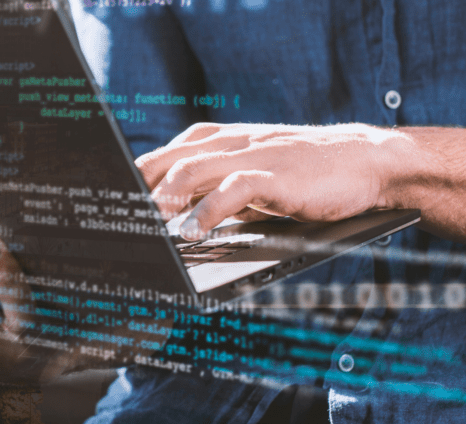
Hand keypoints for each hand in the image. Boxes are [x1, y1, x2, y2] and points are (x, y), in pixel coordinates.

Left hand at [137, 123, 416, 239]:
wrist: (366, 161)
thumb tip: (169, 218)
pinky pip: (232, 189)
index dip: (130, 182)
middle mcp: (226, 143)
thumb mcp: (246, 178)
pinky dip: (208, 211)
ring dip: (163, 201)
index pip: (159, 157)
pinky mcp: (275, 175)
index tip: (107, 208)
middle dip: (136, 192)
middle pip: (165, 162)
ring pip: (191, 171)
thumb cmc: (301, 174)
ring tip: (146, 226)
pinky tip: (194, 232)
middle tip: (115, 222)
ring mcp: (250, 156)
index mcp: (214, 141)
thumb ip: (210, 189)